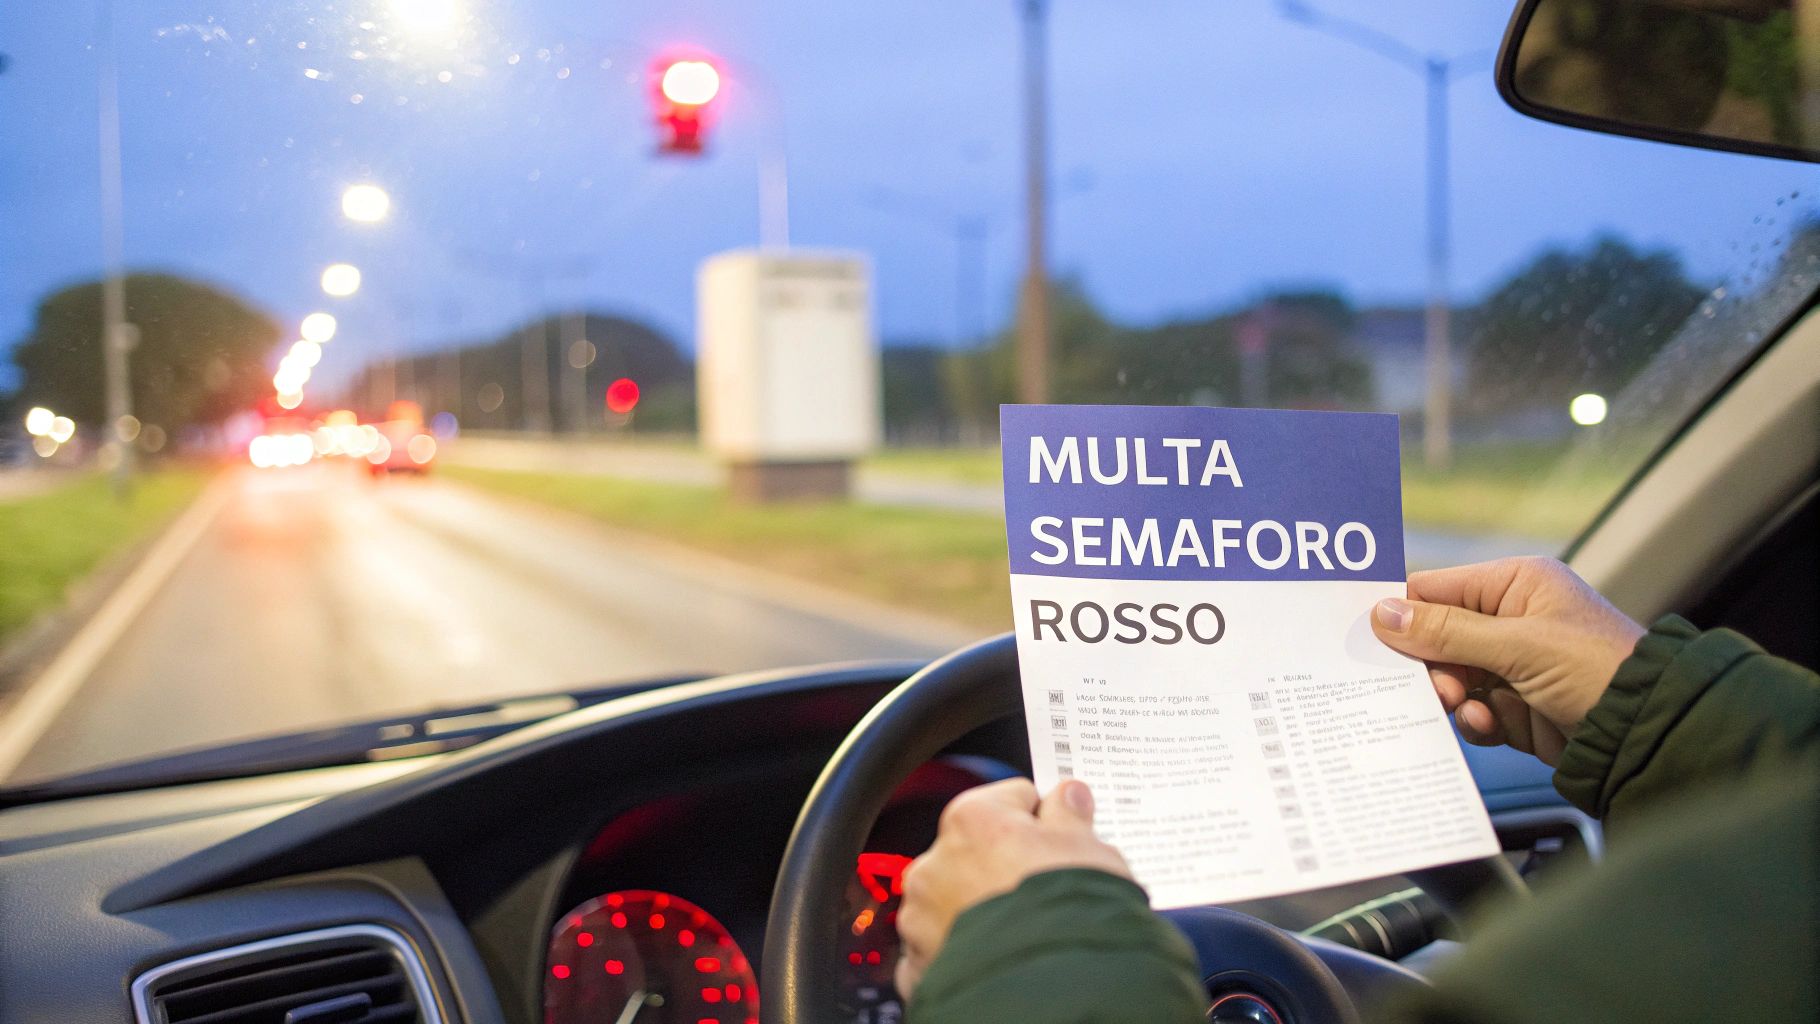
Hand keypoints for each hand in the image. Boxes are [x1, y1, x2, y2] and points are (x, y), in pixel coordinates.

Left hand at [895, 778, 1130, 999]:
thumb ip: (1070, 816)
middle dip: (1006, 866)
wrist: (1051, 995)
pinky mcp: (918, 967)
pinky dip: (961, 952)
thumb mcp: (1089, 851)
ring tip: (1024, 930)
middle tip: (1046, 892)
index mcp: (973, 819)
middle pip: (977, 851)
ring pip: (953, 900)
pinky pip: (939, 949)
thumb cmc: (1072, 914)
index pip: (1011, 799)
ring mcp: (920, 918)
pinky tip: (995, 957)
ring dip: (978, 909)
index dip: (1043, 820)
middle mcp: (935, 862)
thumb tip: (1067, 796)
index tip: (1061, 838)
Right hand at [1372, 556, 1644, 764]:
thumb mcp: (1519, 644)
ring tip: (1464, 706)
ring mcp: (1514, 667)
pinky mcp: (1517, 708)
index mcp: (1516, 585)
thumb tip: (1384, 614)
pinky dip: (1474, 720)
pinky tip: (1489, 723)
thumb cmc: (1600, 670)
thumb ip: (1447, 631)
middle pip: (1438, 638)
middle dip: (1430, 665)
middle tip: (1433, 686)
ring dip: (1451, 695)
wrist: (1649, 734)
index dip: (1404, 614)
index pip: (1438, 590)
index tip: (1371, 639)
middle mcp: (1512, 621)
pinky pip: (1473, 710)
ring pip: (1450, 678)